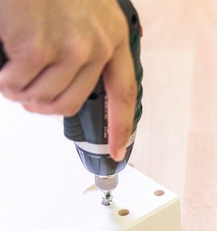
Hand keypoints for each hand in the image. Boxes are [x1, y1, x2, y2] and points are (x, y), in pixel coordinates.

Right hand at [0, 0, 136, 160]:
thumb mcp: (82, 13)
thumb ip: (86, 49)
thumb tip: (69, 89)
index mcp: (113, 38)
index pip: (125, 93)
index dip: (121, 126)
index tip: (116, 151)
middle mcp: (98, 46)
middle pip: (71, 104)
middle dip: (42, 105)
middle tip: (25, 93)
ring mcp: (70, 48)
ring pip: (43, 98)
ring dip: (20, 93)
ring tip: (12, 73)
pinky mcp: (39, 48)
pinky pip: (17, 85)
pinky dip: (6, 80)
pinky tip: (5, 62)